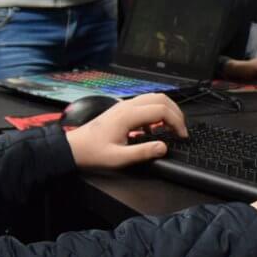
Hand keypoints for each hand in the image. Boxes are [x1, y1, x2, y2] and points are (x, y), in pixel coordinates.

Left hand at [65, 94, 187, 170]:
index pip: (162, 110)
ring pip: (154, 98)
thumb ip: (142, 152)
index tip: (182, 136)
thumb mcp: (118, 158)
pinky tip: (155, 128)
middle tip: (181, 130)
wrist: (74, 147)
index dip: (177, 122)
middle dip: (176, 113)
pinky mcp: (123, 109)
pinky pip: (146, 103)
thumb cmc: (93, 152)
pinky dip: (157, 111)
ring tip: (173, 127)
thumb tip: (163, 147)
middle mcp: (127, 106)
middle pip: (161, 99)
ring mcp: (125, 106)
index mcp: (128, 116)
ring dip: (168, 110)